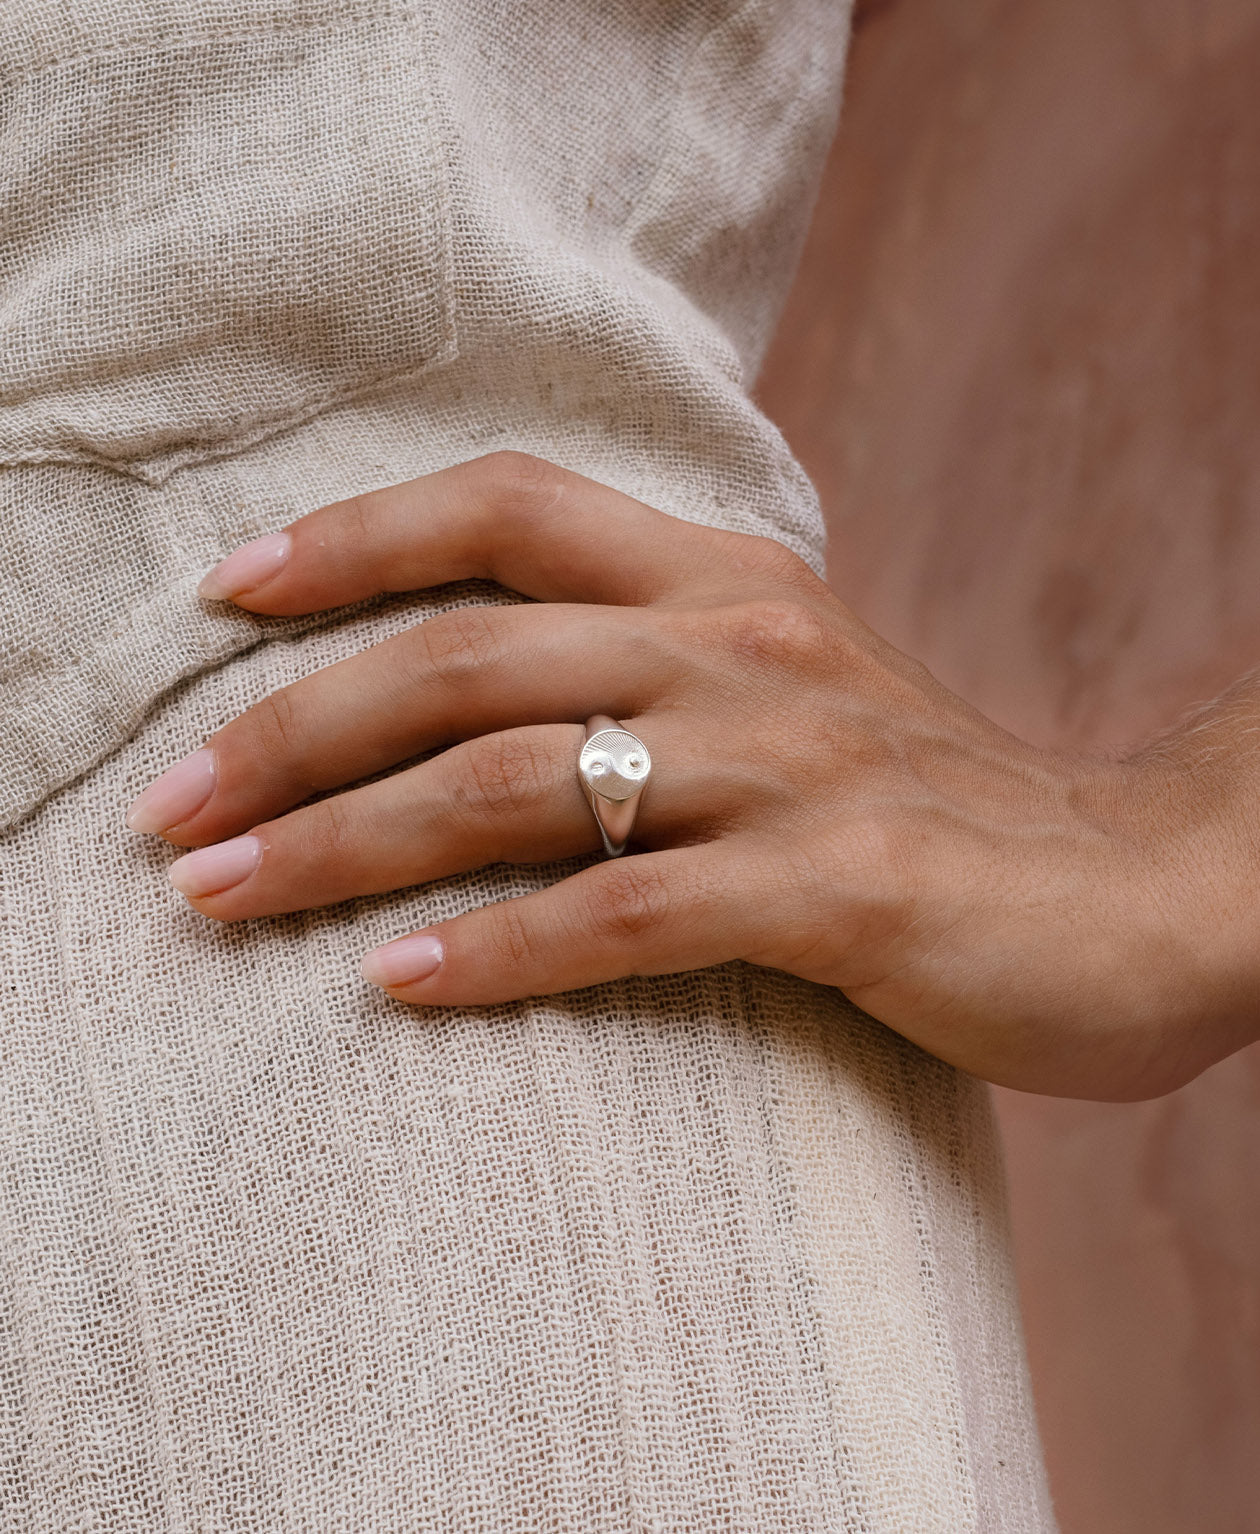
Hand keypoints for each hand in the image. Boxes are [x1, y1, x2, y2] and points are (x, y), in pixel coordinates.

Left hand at [126, 453, 1257, 1099]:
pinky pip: (627, 913)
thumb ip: (660, 666)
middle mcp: (747, 646)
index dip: (357, 534)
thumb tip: (483, 702)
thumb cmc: (940, 804)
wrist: (1144, 889)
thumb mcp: (794, 691)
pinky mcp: (838, 889)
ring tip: (224, 898)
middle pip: (466, 658)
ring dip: (347, 843)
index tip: (227, 593)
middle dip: (293, 727)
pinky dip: (499, 949)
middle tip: (170, 810)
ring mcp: (794, 764)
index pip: (509, 506)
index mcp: (730, 580)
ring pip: (518, 783)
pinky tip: (399, 987)